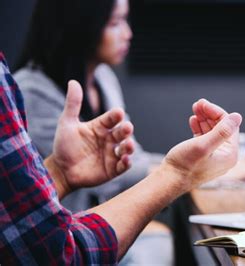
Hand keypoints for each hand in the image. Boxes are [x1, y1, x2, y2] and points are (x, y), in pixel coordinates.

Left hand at [46, 80, 134, 197]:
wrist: (60, 170)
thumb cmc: (64, 146)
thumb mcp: (67, 123)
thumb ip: (73, 104)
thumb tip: (73, 82)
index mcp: (100, 127)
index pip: (112, 118)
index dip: (115, 115)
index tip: (118, 112)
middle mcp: (109, 139)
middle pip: (122, 132)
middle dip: (126, 130)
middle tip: (127, 127)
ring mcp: (112, 154)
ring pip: (126, 148)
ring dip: (130, 146)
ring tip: (128, 145)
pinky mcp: (113, 169)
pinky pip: (123, 165)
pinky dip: (127, 162)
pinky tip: (125, 159)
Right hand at [160, 99, 241, 188]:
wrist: (169, 181)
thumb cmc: (185, 166)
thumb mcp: (203, 145)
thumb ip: (221, 131)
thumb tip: (237, 116)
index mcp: (230, 155)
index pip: (229, 126)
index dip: (216, 112)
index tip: (203, 103)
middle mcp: (225, 156)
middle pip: (221, 128)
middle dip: (210, 114)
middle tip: (198, 103)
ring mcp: (214, 157)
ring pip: (212, 131)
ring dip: (204, 119)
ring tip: (195, 109)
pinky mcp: (203, 157)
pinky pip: (205, 138)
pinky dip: (199, 128)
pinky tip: (193, 120)